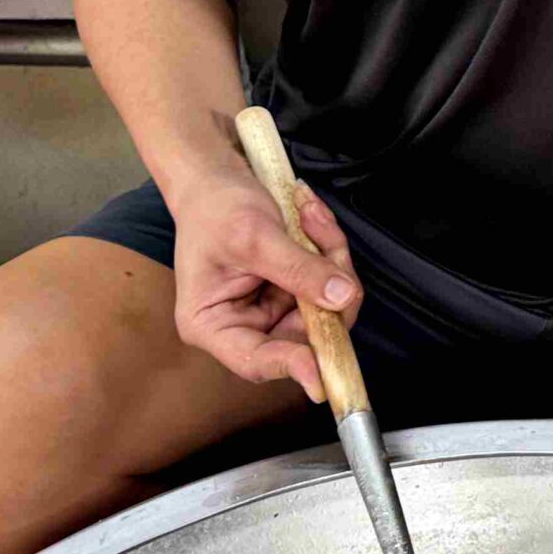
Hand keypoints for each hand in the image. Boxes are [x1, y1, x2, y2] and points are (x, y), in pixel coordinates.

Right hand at [168, 170, 359, 401]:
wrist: (215, 179)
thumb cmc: (214, 208)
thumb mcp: (253, 236)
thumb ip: (297, 268)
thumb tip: (340, 298)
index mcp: (212, 325)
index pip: (256, 361)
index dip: (292, 368)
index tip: (321, 374)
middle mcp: (244, 325)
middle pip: (305, 335)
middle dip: (326, 289)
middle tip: (327, 243)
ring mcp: (273, 309)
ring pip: (327, 307)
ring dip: (330, 259)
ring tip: (310, 216)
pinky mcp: (294, 291)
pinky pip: (330, 283)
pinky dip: (329, 248)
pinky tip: (310, 216)